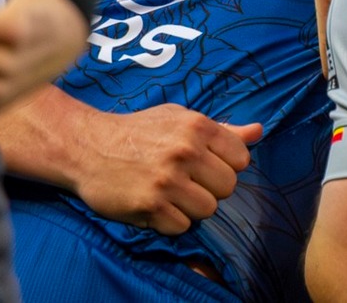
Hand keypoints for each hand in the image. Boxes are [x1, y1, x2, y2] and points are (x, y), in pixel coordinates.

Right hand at [69, 104, 263, 234]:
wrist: (87, 146)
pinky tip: (156, 205)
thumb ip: (222, 130)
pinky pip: (182, 226)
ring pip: (208, 209)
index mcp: (197, 127)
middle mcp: (185, 152)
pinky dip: (171, 221)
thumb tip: (259, 132)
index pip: (241, 159)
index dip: (227, 165)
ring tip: (172, 194)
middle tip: (188, 182)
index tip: (208, 165)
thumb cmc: (139, 131)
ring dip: (192, 207)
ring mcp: (167, 180)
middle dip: (211, 188)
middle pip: (228, 187)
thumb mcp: (180, 119)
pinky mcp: (149, 206)